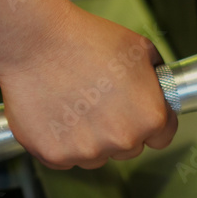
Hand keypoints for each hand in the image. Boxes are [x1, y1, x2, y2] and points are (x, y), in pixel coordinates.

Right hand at [0, 4, 176, 169]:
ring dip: (88, 139)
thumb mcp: (139, 48)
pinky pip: (64, 157)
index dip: (148, 121)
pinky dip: (59, 141)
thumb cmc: (84, 39)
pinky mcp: (54, 155)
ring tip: (73, 104)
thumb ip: (156, 79)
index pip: (161, 137)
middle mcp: (121, 139)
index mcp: (149, 117)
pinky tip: (55, 113)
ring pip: (95, 156)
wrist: (35, 40)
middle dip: (117, 129)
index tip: (134, 112)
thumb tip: (158, 90)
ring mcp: (86, 151)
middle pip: (127, 148)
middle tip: (98, 101)